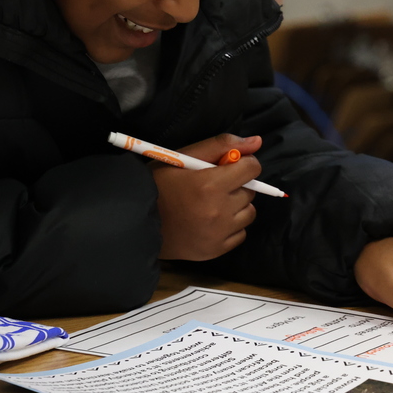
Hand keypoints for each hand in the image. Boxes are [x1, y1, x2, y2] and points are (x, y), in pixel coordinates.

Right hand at [154, 134, 262, 260]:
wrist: (136, 220)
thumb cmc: (157, 184)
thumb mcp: (182, 157)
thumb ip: (220, 145)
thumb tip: (256, 141)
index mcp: (210, 184)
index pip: (251, 168)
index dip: (243, 163)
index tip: (229, 165)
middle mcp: (219, 210)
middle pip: (249, 191)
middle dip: (236, 184)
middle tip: (213, 185)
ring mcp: (219, 233)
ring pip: (249, 213)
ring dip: (236, 206)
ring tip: (212, 204)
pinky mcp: (216, 250)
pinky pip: (240, 234)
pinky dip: (230, 226)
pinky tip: (210, 221)